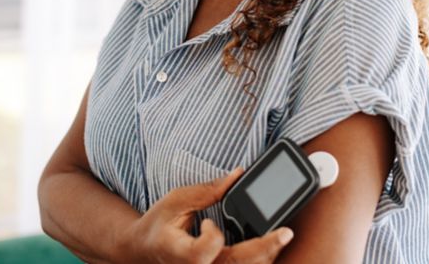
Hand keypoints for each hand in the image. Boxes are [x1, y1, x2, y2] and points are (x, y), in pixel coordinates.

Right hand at [113, 167, 293, 263]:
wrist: (142, 252)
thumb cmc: (157, 226)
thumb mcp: (175, 201)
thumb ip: (207, 190)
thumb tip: (238, 174)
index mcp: (180, 254)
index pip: (205, 252)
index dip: (212, 236)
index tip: (207, 222)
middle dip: (265, 248)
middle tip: (287, 232)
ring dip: (265, 255)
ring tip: (281, 237)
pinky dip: (257, 258)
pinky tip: (268, 245)